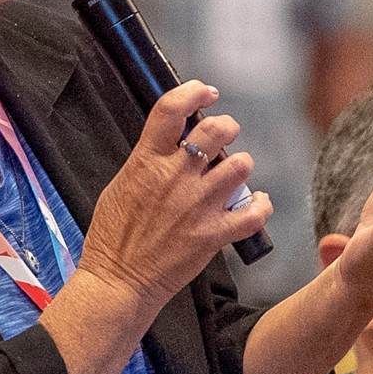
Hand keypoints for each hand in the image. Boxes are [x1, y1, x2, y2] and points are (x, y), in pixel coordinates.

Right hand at [75, 81, 270, 314]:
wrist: (117, 281)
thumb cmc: (112, 237)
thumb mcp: (120, 185)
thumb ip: (147, 160)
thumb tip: (171, 140)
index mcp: (146, 162)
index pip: (172, 109)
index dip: (193, 92)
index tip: (205, 93)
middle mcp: (175, 178)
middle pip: (216, 130)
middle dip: (226, 126)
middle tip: (223, 134)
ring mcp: (197, 206)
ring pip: (239, 165)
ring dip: (240, 165)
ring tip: (233, 172)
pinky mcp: (213, 235)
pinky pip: (254, 213)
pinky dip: (260, 206)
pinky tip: (256, 203)